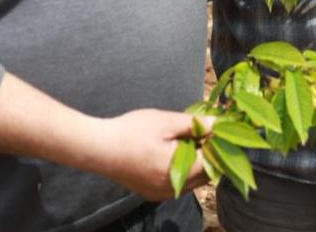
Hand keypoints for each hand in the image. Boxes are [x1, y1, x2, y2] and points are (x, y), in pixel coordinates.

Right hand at [88, 109, 213, 199]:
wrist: (97, 148)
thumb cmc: (131, 132)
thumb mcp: (165, 122)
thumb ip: (194, 124)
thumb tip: (217, 123)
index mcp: (179, 171)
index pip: (213, 162)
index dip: (218, 144)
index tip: (216, 129)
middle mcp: (173, 188)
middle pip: (205, 175)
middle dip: (210, 155)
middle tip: (205, 134)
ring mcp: (161, 194)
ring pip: (192, 182)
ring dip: (197, 164)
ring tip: (190, 141)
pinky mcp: (151, 194)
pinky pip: (177, 185)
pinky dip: (183, 171)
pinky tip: (175, 154)